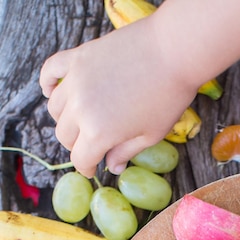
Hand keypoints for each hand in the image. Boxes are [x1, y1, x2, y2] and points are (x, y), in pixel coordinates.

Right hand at [40, 18, 196, 177]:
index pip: (80, 159)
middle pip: (65, 135)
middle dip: (77, 146)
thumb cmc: (168, 97)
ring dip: (65, 120)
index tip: (93, 169)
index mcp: (99, 132)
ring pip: (56, 108)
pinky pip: (50, 71)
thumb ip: (126, 152)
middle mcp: (81, 108)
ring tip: (81, 121)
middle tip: (93, 145)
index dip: (87, 168)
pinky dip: (47, 83)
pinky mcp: (77, 57)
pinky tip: (51, 91)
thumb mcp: (150, 134)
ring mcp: (76, 80)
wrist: (173, 50)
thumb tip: (113, 167)